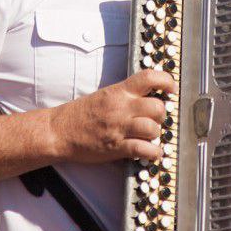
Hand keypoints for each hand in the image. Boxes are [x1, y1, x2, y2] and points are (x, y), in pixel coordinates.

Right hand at [49, 70, 173, 163]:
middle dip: (161, 115)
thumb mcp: (104, 96)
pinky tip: (152, 152)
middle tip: (155, 119)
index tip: (171, 89)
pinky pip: (144, 149)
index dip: (166, 81)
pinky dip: (153, 153)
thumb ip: (126, 95)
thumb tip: (149, 96)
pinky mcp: (116, 147)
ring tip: (149, 136)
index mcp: (118, 91)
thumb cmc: (80, 114)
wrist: (58, 131)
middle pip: (157, 107)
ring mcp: (119, 128)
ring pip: (153, 128)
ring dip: (156, 134)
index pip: (149, 77)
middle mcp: (121, 107)